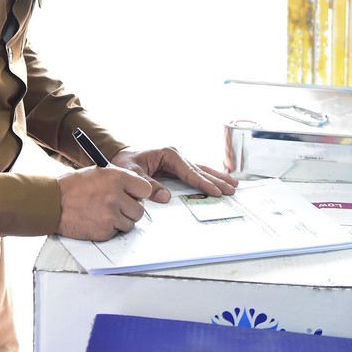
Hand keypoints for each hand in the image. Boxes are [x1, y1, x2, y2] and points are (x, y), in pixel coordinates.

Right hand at [57, 166, 152, 240]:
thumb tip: (134, 190)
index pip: (145, 189)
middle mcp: (116, 196)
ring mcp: (111, 215)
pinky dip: (109, 229)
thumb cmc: (72, 186)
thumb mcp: (97, 173)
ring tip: (105, 214)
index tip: (133, 196)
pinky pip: (116, 232)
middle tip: (118, 208)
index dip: (138, 193)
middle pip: (139, 210)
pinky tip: (97, 220)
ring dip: (121, 221)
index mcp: (116, 178)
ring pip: (130, 223)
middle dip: (130, 210)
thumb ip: (118, 179)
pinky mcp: (104, 231)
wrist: (52, 202)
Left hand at [110, 146, 238, 203]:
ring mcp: (177, 160)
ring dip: (217, 177)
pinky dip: (207, 177)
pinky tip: (218, 181)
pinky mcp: (176, 166)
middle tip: (232, 189)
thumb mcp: (132, 174)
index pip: (189, 171)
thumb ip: (148, 184)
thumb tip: (165, 197)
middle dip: (217, 180)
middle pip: (200, 169)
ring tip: (233, 184)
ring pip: (201, 169)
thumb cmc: (124, 163)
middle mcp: (175, 155)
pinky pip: (195, 172)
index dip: (203, 183)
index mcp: (167, 154)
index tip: (215, 191)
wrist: (118, 156)